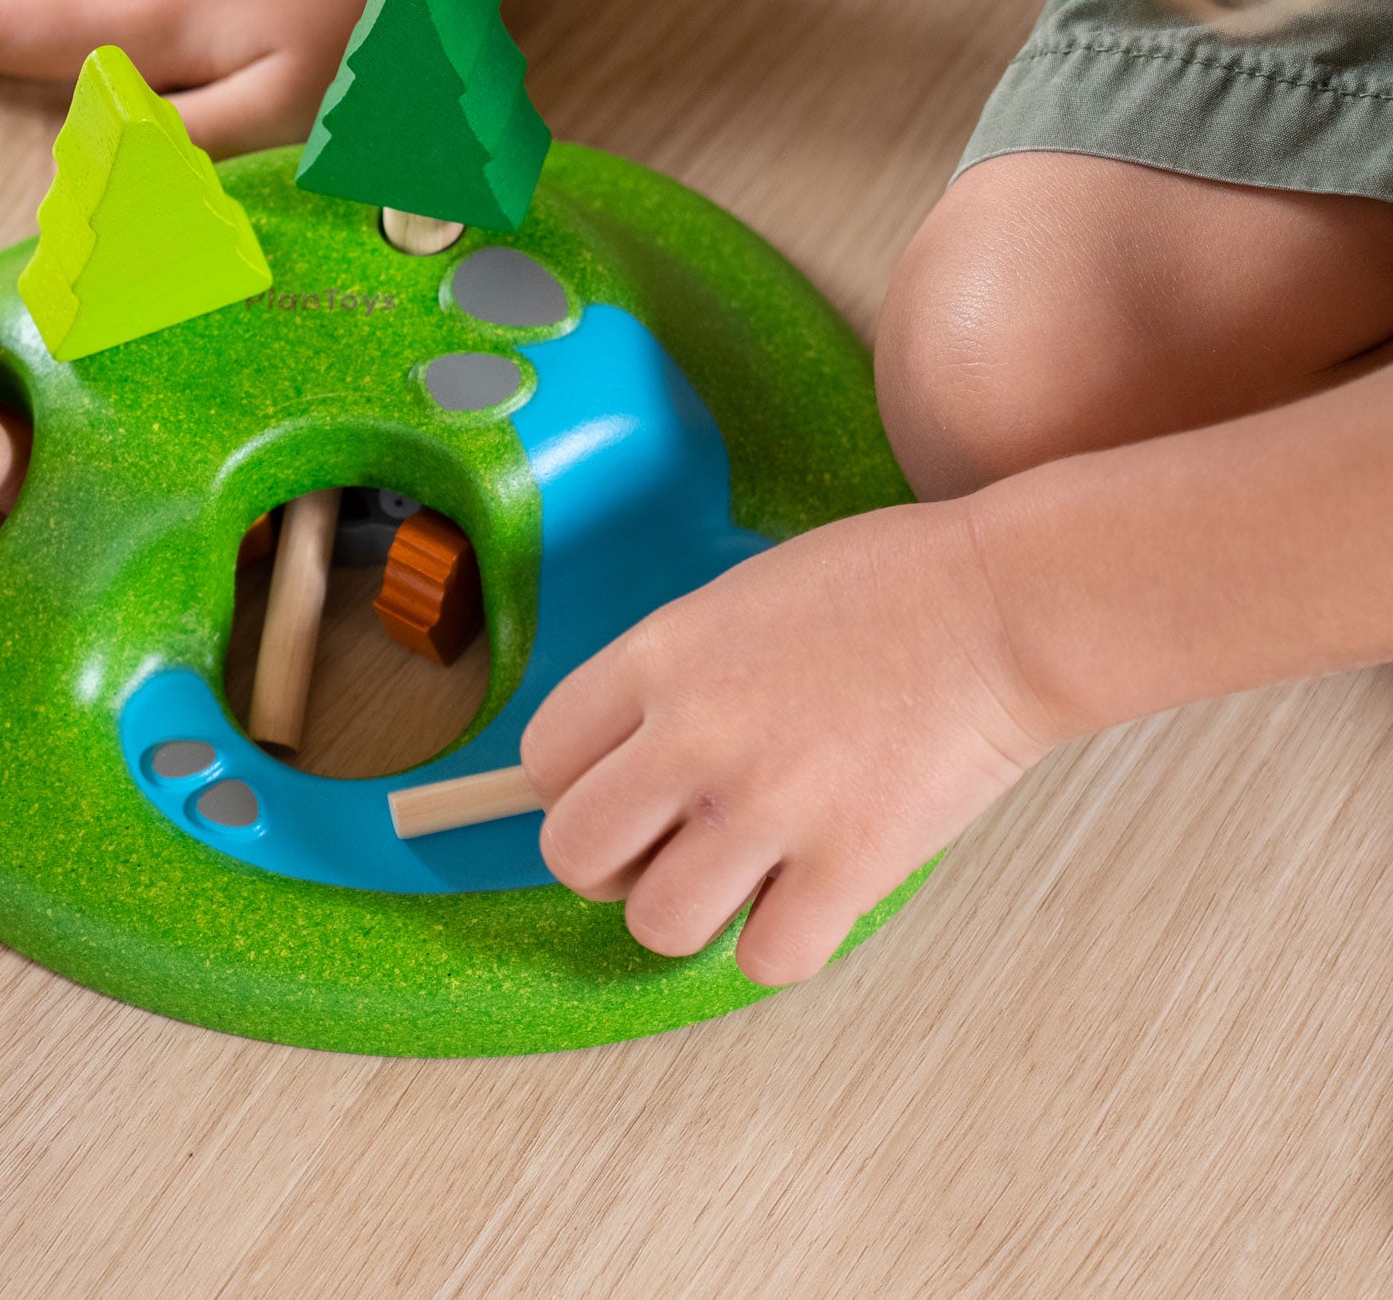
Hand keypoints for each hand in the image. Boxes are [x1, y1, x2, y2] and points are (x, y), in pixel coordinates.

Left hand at [522, 501, 1060, 984]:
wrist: (1003, 603)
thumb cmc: (881, 587)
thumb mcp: (733, 601)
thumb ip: (665, 681)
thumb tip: (620, 763)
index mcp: (656, 658)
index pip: (543, 761)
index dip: (571, 792)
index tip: (614, 797)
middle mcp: (693, 735)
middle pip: (575, 854)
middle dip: (610, 865)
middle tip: (662, 849)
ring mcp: (767, 806)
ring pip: (656, 923)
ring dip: (690, 912)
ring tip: (738, 874)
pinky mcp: (845, 866)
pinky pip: (764, 959)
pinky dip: (779, 944)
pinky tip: (806, 896)